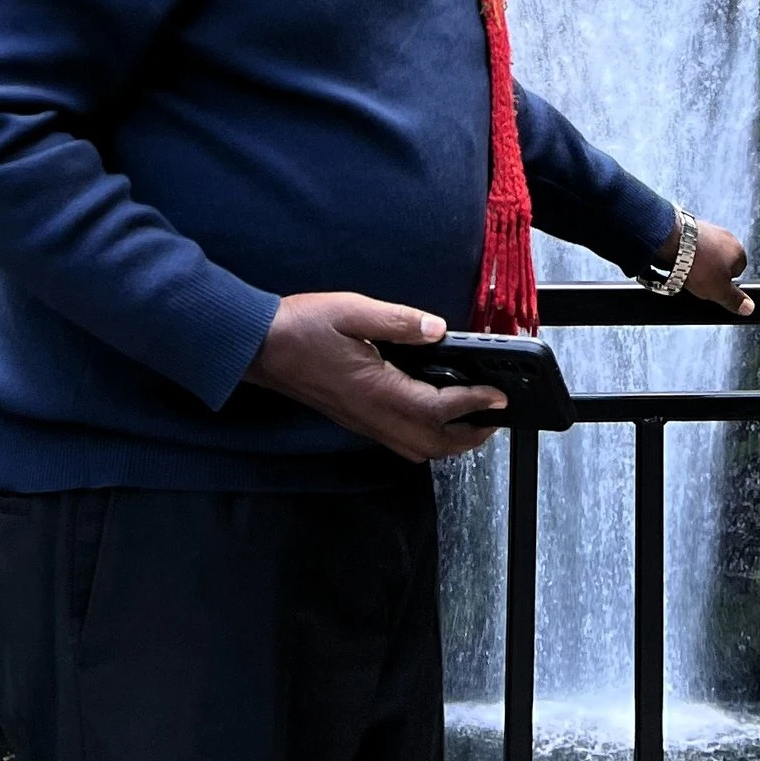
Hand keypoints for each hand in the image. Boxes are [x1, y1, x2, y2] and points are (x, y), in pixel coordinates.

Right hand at [249, 293, 509, 463]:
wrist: (261, 348)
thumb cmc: (303, 326)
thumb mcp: (352, 311)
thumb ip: (398, 321)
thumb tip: (437, 329)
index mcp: (376, 388)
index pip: (437, 407)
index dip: (473, 403)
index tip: (499, 395)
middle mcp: (372, 414)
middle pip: (431, 443)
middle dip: (469, 436)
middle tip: (495, 418)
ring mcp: (362, 422)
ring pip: (416, 449)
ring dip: (448, 443)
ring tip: (471, 423)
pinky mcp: (354, 420)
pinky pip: (399, 442)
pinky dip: (425, 440)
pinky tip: (431, 419)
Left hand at [686, 221, 752, 315]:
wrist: (674, 242)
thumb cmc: (699, 264)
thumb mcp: (719, 291)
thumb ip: (735, 300)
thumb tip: (748, 308)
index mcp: (738, 252)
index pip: (739, 273)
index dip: (726, 284)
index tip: (716, 288)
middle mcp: (727, 237)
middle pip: (722, 263)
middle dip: (712, 272)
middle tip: (701, 282)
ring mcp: (710, 230)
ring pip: (706, 254)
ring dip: (699, 262)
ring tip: (688, 272)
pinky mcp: (692, 228)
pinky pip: (693, 246)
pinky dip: (688, 253)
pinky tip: (680, 261)